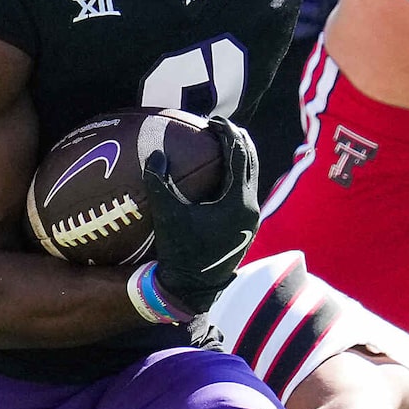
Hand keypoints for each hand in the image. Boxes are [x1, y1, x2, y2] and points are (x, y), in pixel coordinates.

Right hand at [144, 117, 260, 315]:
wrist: (194, 287)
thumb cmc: (180, 252)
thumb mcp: (167, 215)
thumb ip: (160, 183)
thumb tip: (156, 154)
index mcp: (238, 201)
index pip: (239, 155)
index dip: (227, 133)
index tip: (213, 120)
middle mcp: (251, 208)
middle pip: (252, 161)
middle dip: (238, 140)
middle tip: (220, 126)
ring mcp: (251, 219)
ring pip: (251, 176)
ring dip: (239, 157)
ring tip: (221, 144)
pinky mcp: (245, 226)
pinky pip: (245, 190)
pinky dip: (236, 175)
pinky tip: (220, 173)